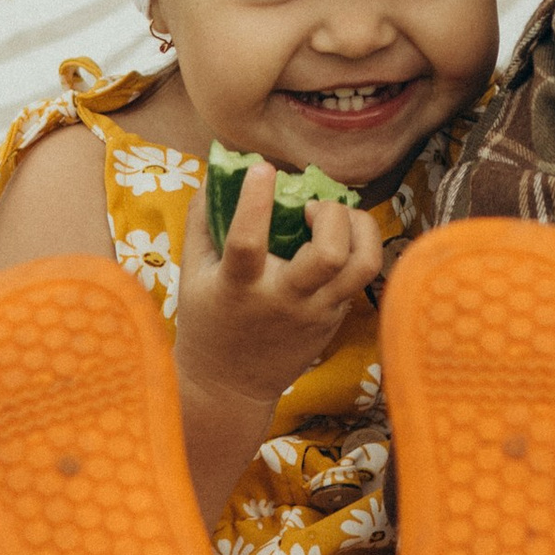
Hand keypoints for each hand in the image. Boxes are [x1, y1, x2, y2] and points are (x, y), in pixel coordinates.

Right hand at [172, 161, 384, 501]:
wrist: (230, 386)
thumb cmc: (207, 321)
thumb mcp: (192, 274)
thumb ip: (202, 223)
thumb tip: (215, 174)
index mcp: (239, 288)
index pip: (248, 242)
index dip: (255, 201)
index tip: (261, 167)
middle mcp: (283, 300)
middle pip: (331, 255)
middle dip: (331, 215)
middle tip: (312, 207)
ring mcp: (315, 313)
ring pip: (362, 265)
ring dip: (359, 228)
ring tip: (335, 218)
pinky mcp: (334, 319)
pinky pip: (360, 277)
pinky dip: (355, 246)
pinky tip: (335, 237)